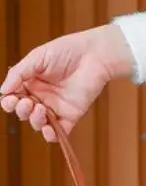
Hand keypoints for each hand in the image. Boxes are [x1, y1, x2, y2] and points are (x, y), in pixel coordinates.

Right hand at [0, 24, 133, 142]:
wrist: (96, 53)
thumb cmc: (70, 49)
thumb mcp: (38, 56)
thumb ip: (19, 73)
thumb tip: (3, 90)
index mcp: (32, 83)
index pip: (14, 98)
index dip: (9, 102)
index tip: (10, 99)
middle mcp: (42, 96)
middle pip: (24, 112)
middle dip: (21, 110)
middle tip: (27, 103)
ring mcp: (57, 107)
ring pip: (38, 123)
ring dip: (34, 121)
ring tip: (40, 109)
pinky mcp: (71, 114)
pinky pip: (59, 132)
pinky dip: (51, 136)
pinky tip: (48, 130)